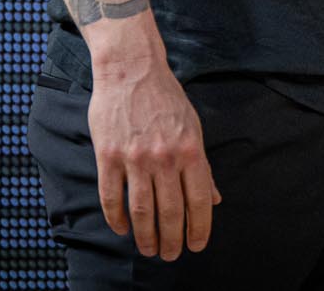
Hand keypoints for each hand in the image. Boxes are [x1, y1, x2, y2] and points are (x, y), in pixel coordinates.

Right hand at [87, 51, 220, 261]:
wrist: (131, 69)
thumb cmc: (165, 98)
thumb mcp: (193, 126)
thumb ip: (202, 166)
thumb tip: (215, 198)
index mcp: (191, 150)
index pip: (200, 200)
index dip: (200, 228)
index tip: (196, 245)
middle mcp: (165, 157)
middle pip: (170, 211)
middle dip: (172, 239)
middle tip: (170, 255)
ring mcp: (135, 158)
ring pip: (141, 210)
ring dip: (146, 236)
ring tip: (149, 249)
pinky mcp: (108, 155)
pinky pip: (111, 196)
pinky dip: (116, 218)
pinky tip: (121, 229)